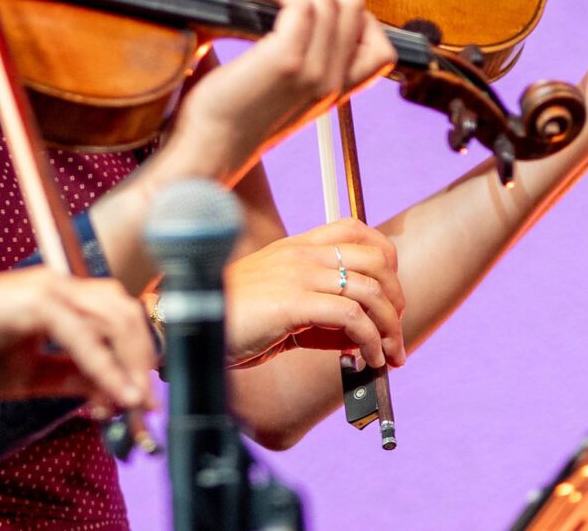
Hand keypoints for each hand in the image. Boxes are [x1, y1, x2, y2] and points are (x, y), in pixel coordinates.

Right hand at [0, 269, 156, 412]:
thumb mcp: (25, 375)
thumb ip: (67, 377)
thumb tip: (108, 393)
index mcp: (60, 301)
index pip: (115, 323)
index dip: (133, 363)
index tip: (138, 405)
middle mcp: (62, 287)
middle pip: (126, 314)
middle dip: (144, 361)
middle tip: (147, 406)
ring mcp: (50, 288)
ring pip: (115, 316)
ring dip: (133, 361)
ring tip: (136, 401)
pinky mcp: (36, 300)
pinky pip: (83, 334)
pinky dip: (105, 365)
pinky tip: (116, 394)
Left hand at [172, 0, 396, 175]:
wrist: (206, 154)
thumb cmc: (225, 123)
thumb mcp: (273, 92)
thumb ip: (287, 58)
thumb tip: (261, 7)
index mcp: (333, 91)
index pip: (379, 47)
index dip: (349, 12)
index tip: (308, 1)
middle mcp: (332, 83)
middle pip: (355, 8)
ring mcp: (315, 72)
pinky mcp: (287, 62)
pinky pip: (302, 3)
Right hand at [218, 219, 406, 370]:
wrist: (191, 321)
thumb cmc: (232, 317)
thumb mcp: (279, 304)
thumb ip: (316, 311)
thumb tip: (358, 335)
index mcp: (295, 247)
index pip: (355, 229)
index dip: (385, 258)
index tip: (390, 294)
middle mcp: (301, 254)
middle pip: (376, 260)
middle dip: (396, 299)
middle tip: (394, 331)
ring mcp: (298, 275)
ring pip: (370, 290)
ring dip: (389, 327)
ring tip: (388, 355)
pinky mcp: (293, 302)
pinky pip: (351, 317)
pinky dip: (370, 341)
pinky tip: (369, 359)